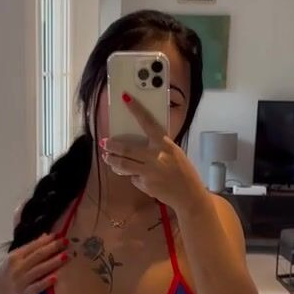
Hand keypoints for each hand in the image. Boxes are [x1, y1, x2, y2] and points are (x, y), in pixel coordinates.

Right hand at [0, 233, 68, 293]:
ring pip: (39, 270)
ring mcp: (20, 281)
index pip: (33, 246)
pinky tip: (55, 278)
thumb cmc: (12, 272)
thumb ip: (30, 248)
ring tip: (66, 256)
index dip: (46, 240)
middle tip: (66, 242)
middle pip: (37, 255)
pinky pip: (36, 288)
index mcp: (15, 256)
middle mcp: (17, 268)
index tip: (59, 235)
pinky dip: (45, 283)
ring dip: (53, 262)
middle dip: (52, 248)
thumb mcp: (16, 258)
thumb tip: (45, 235)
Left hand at [103, 93, 208, 211]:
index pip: (148, 122)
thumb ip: (158, 147)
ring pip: (122, 164)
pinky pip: (133, 177)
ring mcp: (149, 172)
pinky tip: (138, 177)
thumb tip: (137, 142)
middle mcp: (155, 156)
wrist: (189, 195)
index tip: (125, 98)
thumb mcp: (173, 153)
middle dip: (111, 145)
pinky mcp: (145, 185)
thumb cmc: (182, 171)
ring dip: (112, 160)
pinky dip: (132, 176)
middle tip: (104, 142)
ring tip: (107, 157)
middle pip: (126, 149)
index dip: (136, 109)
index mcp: (165, 144)